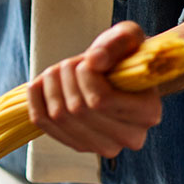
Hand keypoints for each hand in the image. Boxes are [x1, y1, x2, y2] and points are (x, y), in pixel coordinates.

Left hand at [27, 21, 162, 157]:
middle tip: (68, 63)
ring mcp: (102, 146)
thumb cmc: (126, 56)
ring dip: (50, 88)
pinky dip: (36, 101)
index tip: (86, 59)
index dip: (85, 75)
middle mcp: (129, 137)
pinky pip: (45, 126)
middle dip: (66, 78)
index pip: (101, 100)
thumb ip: (118, 42)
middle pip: (78, 110)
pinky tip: (39, 85)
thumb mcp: (129, 37)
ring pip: (60, 118)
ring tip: (56, 71)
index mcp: (148, 112)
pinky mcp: (79, 146)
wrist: (118, 77)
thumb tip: (94, 59)